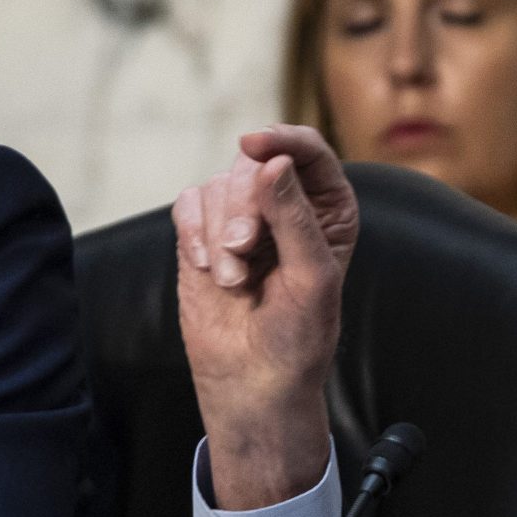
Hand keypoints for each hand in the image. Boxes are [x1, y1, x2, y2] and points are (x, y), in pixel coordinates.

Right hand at [173, 125, 357, 508]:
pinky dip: (193, 235)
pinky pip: (188, 204)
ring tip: (235, 279)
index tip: (254, 145)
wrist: (254, 377)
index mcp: (328, 210)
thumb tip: (271, 162)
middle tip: (245, 251)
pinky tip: (208, 268)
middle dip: (244, 207)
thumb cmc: (298, 333)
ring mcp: (244, 216)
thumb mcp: (311, 275)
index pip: (309, 152)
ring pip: (218, 185)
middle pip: (255, 165)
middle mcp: (288, 205)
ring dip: (219, 233)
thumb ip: (294, 218)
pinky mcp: (204, 232)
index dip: (283, 140)